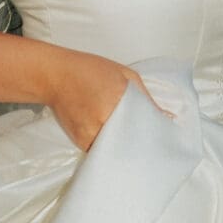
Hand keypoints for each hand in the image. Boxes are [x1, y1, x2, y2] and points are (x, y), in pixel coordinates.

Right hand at [45, 49, 171, 150]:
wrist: (55, 76)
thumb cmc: (91, 70)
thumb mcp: (125, 75)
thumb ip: (146, 97)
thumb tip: (168, 117)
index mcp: (117, 99)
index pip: (144, 124)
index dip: (154, 132)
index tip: (164, 137)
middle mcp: (103, 119)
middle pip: (131, 141)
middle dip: (142, 142)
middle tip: (153, 145)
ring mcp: (90, 133)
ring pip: (117, 150)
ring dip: (126, 148)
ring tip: (135, 144)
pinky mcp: (81, 142)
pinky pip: (102, 151)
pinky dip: (111, 149)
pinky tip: (116, 142)